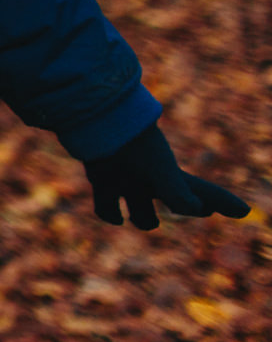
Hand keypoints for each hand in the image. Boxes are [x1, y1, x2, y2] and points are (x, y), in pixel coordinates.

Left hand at [83, 124, 250, 229]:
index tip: (243, 210)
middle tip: (203, 208)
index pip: (205, 194)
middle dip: (190, 204)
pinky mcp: (103, 181)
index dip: (222, 203)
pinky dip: (109, 214)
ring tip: (146, 219)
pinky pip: (107, 209)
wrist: (98, 122)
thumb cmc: (134, 145)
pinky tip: (116, 217)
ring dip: (142, 218)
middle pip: (178, 199)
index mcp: (172, 177)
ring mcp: (128, 181)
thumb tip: (197, 210)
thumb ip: (179, 194)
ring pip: (141, 212)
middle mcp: (153, 180)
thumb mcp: (161, 171)